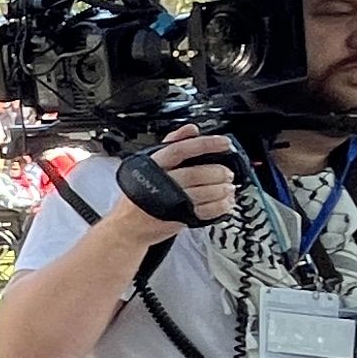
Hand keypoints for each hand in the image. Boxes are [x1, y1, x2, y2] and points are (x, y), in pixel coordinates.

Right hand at [112, 124, 243, 242]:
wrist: (127, 228)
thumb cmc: (139, 195)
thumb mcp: (149, 164)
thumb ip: (171, 145)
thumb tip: (191, 129)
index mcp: (152, 166)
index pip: (180, 149)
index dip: (205, 144)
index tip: (224, 143)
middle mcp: (159, 184)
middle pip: (195, 173)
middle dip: (217, 172)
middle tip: (228, 173)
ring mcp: (167, 203)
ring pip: (202, 193)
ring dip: (222, 190)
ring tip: (229, 188)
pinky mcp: (175, 219)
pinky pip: (204, 212)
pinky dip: (219, 207)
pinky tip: (225, 202)